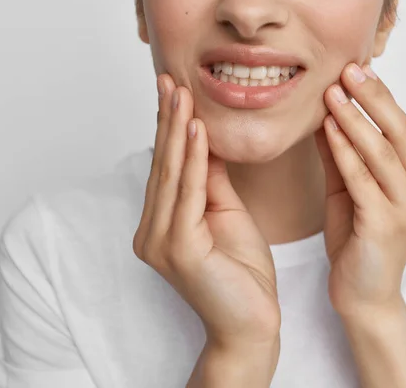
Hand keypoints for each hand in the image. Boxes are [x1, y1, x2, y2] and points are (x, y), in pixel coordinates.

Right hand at [133, 74, 279, 347]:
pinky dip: (192, 161)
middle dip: (167, 121)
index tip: (174, 91)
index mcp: (163, 225)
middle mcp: (153, 232)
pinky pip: (188, 195)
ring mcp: (161, 243)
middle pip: (164, 166)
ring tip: (180, 94)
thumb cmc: (243, 275)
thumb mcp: (226, 215)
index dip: (169, 128)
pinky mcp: (179, 251)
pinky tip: (195, 131)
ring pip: (172, 176)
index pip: (168, 168)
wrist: (252, 325)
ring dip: (176, 132)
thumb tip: (203, 141)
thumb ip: (211, 182)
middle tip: (169, 80)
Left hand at [314, 63, 405, 315]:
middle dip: (375, 98)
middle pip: (401, 133)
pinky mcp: (385, 226)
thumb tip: (326, 117)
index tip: (359, 69)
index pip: (403, 130)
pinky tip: (329, 129)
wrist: (363, 297)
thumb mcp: (348, 193)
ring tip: (333, 92)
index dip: (382, 98)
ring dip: (356, 119)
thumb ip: (341, 158)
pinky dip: (345, 151)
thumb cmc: (356, 244)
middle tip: (350, 69)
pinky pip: (362, 180)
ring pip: (382, 153)